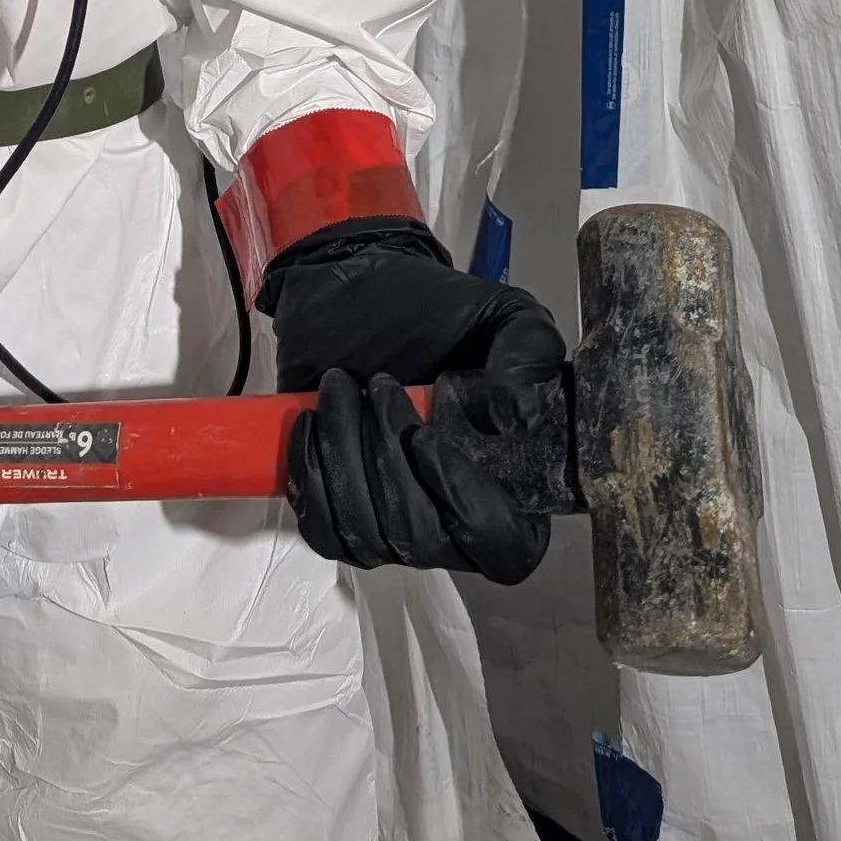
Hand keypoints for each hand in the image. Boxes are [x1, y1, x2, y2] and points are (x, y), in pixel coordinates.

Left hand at [263, 219, 566, 580]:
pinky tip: (312, 420)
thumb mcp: (505, 315)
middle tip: (380, 384)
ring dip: (344, 456)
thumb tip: (515, 418)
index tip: (426, 438)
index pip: (503, 547)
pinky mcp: (340, 515)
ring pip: (366, 536)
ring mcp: (394, 524)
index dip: (467, 506)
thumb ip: (529, 353)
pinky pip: (322, 530)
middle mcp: (455, 520)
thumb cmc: (437, 313)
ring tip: (341, 388)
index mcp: (511, 487)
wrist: (360, 293)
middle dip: (387, 457)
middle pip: (420, 539)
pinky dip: (310, 474)